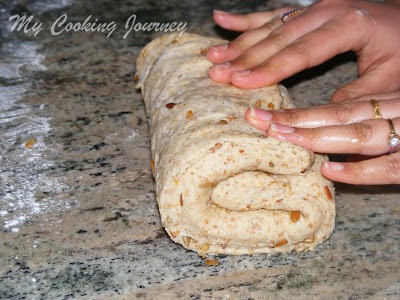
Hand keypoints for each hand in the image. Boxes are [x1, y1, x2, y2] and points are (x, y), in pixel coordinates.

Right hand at [208, 0, 399, 100]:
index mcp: (349, 24)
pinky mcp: (308, 10)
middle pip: (278, 38)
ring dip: (239, 43)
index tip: (240, 83)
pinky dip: (246, 20)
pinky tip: (222, 20)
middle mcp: (328, 9)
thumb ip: (352, 99)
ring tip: (212, 56)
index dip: (268, 69)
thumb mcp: (388, 81)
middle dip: (244, 58)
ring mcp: (316, 6)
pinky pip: (273, 14)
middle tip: (216, 72)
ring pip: (270, 27)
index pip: (301, 52)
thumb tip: (314, 117)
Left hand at [245, 92, 399, 183]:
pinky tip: (329, 171)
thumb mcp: (395, 114)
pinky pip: (390, 167)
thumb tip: (321, 130)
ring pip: (358, 134)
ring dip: (316, 136)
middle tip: (254, 118)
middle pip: (337, 114)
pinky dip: (360, 170)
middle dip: (293, 119)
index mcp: (383, 105)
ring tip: (280, 136)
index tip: (261, 114)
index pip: (334, 108)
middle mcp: (392, 112)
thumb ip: (363, 120)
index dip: (295, 113)